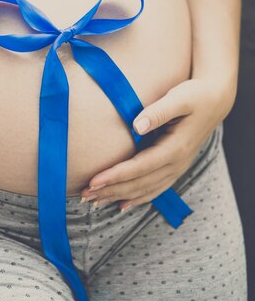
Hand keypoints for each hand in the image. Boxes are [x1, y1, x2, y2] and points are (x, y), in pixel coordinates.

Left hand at [80, 78, 234, 210]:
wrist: (216, 102)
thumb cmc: (195, 96)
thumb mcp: (179, 98)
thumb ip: (158, 111)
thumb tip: (136, 125)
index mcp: (176, 148)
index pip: (140, 167)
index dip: (116, 176)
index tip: (94, 180)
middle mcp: (177, 163)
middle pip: (139, 183)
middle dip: (111, 190)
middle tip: (84, 194)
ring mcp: (177, 169)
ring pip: (145, 190)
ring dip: (119, 196)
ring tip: (94, 201)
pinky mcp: (174, 168)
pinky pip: (155, 189)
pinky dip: (137, 199)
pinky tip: (121, 205)